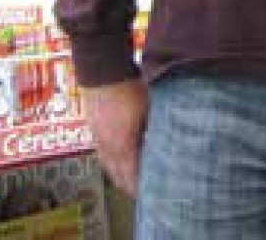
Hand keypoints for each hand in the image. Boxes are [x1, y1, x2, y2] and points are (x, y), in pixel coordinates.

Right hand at [81, 79, 147, 196]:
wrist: (103, 70)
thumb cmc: (130, 88)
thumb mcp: (151, 108)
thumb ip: (158, 127)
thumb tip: (171, 140)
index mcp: (122, 145)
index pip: (131, 176)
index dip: (139, 188)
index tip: (151, 196)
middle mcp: (107, 147)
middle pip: (118, 175)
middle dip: (129, 186)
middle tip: (143, 193)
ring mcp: (98, 138)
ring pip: (108, 165)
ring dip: (119, 174)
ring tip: (130, 180)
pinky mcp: (94, 129)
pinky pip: (102, 153)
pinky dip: (111, 161)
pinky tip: (118, 159)